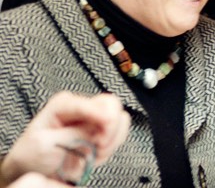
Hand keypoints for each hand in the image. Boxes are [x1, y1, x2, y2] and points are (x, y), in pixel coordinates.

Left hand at [0, 92, 129, 185]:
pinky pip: (120, 132)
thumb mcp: (45, 144)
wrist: (35, 170)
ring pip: (120, 119)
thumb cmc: (33, 156)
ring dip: (112, 139)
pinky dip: (113, 144)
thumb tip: (100, 127)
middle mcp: (82, 107)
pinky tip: (97, 152)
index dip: (104, 119)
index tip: (102, 138)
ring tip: (95, 152)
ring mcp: (93, 118)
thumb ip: (74, 133)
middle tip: (99, 146)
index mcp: (64, 104)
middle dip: (111, 128)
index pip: (95, 103)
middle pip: (112, 105)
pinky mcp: (102, 129)